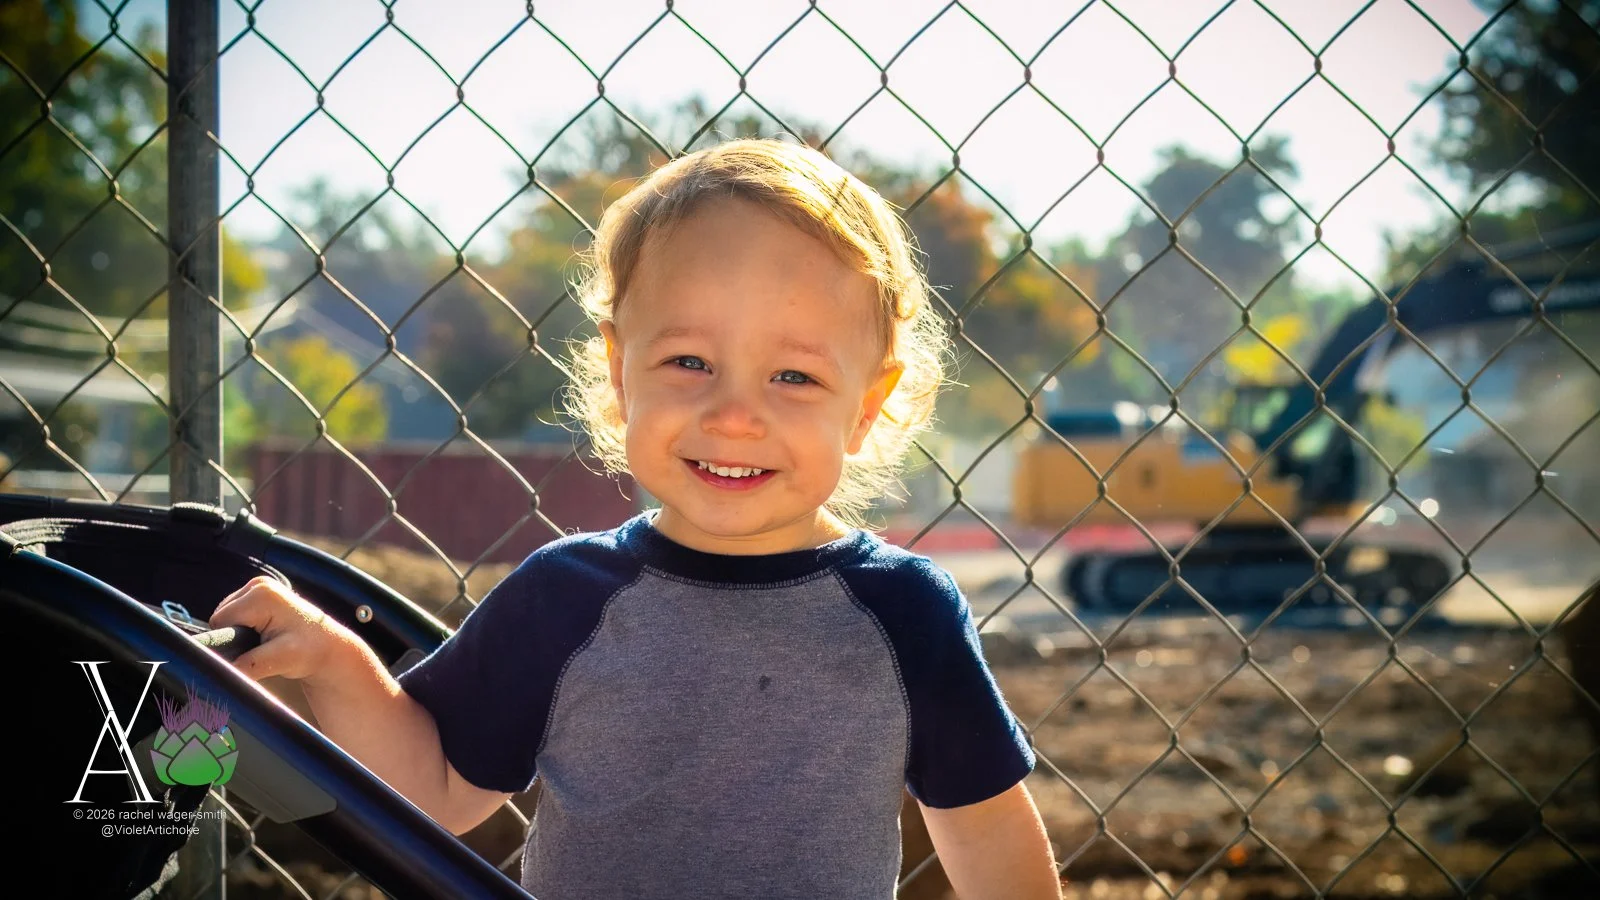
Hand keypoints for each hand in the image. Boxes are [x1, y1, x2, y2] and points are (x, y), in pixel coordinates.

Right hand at [210, 575, 353, 684]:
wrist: (329, 647)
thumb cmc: (311, 651)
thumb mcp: (281, 659)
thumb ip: (250, 664)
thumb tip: (222, 671)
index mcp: (260, 594)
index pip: (219, 622)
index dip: (229, 642)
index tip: (253, 652)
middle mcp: (257, 585)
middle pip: (221, 618)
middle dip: (234, 637)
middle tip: (263, 648)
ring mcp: (258, 587)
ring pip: (226, 618)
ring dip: (239, 633)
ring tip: (266, 642)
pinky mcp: (259, 595)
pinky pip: (235, 615)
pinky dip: (245, 628)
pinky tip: (265, 635)